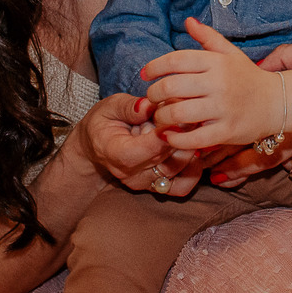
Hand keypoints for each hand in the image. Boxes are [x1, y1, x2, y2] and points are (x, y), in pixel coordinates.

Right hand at [78, 93, 201, 195]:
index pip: (145, 149)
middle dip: (184, 135)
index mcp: (115, 153)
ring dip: (191, 147)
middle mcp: (131, 174)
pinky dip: (194, 167)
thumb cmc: (104, 122)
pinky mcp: (158, 187)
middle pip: (168, 159)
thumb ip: (129, 107)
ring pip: (180, 171)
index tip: (179, 117)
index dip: (166, 135)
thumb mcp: (109, 106)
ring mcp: (146, 183)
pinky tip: (192, 146)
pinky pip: (184, 185)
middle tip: (191, 112)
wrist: (97, 146)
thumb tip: (148, 105)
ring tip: (190, 125)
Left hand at [140, 18, 283, 151]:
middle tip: (151, 99)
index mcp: (217, 62)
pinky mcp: (226, 131)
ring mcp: (223, 108)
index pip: (176, 60)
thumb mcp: (230, 53)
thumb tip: (188, 21)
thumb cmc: (248, 77)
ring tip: (159, 118)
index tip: (145, 75)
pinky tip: (169, 136)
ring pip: (179, 113)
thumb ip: (208, 37)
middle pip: (171, 87)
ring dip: (161, 117)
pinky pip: (194, 138)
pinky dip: (176, 139)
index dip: (154, 66)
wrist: (278, 103)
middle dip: (154, 94)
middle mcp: (219, 83)